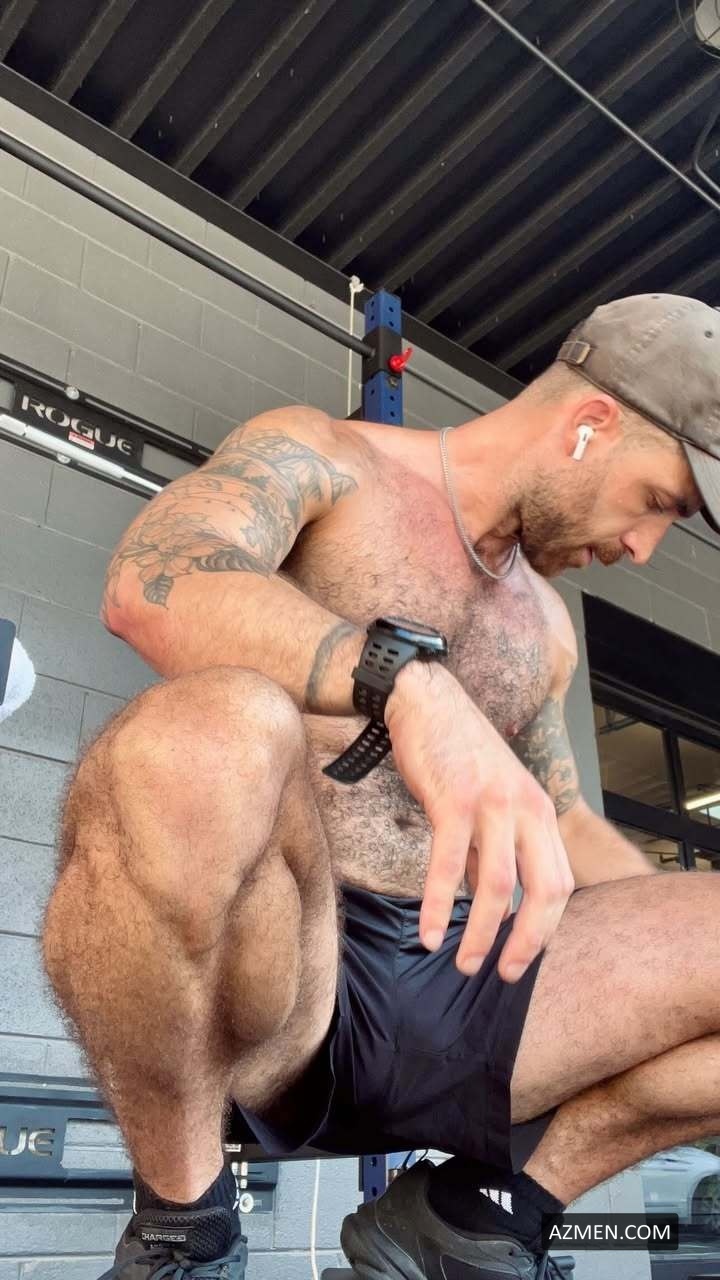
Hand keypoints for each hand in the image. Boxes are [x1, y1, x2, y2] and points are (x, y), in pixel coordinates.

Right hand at [385, 663, 573, 981]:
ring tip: (464, 964)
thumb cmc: (458, 751)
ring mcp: (492, 804)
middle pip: (542, 890)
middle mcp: (526, 808)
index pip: (560, 883)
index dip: (546, 929)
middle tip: (502, 973)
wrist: (427, 700)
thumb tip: (492, 900)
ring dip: (480, 933)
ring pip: (496, 885)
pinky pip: (448, 865)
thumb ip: (500, 843)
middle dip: (526, 941)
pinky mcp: (454, 801)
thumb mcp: (497, 795)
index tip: (522, 958)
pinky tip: (427, 935)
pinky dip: (436, 905)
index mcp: (540, 810)